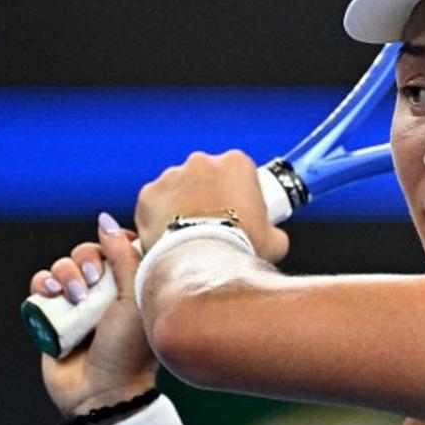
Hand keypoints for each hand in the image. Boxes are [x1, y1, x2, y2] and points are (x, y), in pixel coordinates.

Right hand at [29, 214, 157, 418]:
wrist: (101, 392)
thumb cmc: (127, 349)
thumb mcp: (134, 298)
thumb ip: (125, 256)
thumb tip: (105, 220)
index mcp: (132, 283)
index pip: (118, 245)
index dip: (112, 243)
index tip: (113, 254)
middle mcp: (105, 290)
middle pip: (87, 252)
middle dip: (85, 260)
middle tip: (92, 281)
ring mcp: (78, 302)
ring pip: (62, 267)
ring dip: (64, 274)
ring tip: (73, 297)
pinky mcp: (52, 315)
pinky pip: (41, 285)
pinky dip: (42, 283)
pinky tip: (50, 294)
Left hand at [134, 150, 289, 261]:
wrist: (203, 263)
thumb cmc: (240, 248)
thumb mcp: (275, 241)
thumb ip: (274, 231)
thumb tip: (274, 238)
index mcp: (237, 163)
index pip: (238, 172)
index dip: (239, 192)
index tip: (238, 212)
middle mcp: (202, 161)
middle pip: (206, 175)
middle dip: (208, 195)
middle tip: (213, 225)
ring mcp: (172, 175)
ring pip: (178, 187)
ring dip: (183, 205)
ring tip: (189, 235)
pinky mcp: (149, 193)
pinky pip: (155, 203)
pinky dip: (159, 217)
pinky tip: (169, 237)